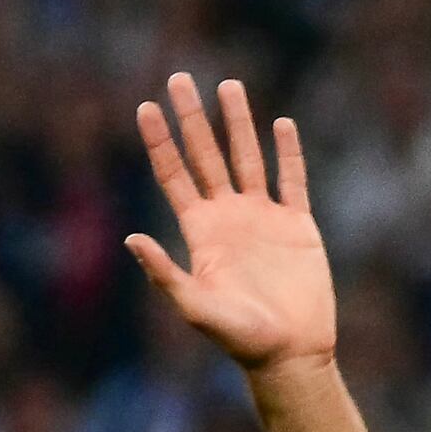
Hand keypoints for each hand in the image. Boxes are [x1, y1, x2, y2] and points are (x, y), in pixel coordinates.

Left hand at [124, 75, 335, 376]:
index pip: (174, 175)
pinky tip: (282, 125)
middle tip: (179, 78)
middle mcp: (228, 217)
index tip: (145, 107)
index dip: (160, 141)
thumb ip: (164, 273)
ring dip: (238, 123)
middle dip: (192, 117)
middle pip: (205, 155)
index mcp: (200, 232)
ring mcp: (263, 218)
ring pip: (248, 157)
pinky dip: (288, 152)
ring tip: (228, 85)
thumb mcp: (195, 306)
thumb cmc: (239, 338)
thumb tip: (132, 239)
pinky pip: (293, 180)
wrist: (289, 353)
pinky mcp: (298, 225)